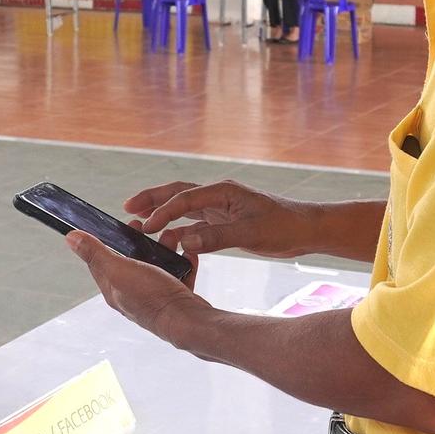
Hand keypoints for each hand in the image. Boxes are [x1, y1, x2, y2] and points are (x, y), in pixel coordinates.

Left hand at [66, 233, 207, 344]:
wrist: (188, 321)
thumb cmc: (153, 298)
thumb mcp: (118, 270)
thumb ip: (96, 254)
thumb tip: (71, 238)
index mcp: (114, 289)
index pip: (101, 262)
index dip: (106, 241)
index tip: (119, 225)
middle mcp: (132, 294)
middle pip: (131, 261)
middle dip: (138, 242)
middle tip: (146, 228)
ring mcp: (155, 296)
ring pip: (157, 265)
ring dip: (163, 249)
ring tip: (170, 237)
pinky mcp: (175, 296)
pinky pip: (178, 274)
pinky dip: (183, 262)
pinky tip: (187, 254)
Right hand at [123, 180, 315, 259]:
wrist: (306, 230)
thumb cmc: (283, 227)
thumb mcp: (249, 233)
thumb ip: (215, 237)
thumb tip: (183, 240)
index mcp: (222, 192)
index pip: (184, 198)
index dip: (162, 211)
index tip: (145, 226)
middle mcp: (218, 195)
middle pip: (177, 193)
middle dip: (152, 200)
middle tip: (128, 209)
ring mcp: (221, 207)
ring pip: (184, 208)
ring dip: (163, 214)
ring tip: (141, 224)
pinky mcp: (225, 220)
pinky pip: (195, 222)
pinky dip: (179, 229)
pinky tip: (168, 241)